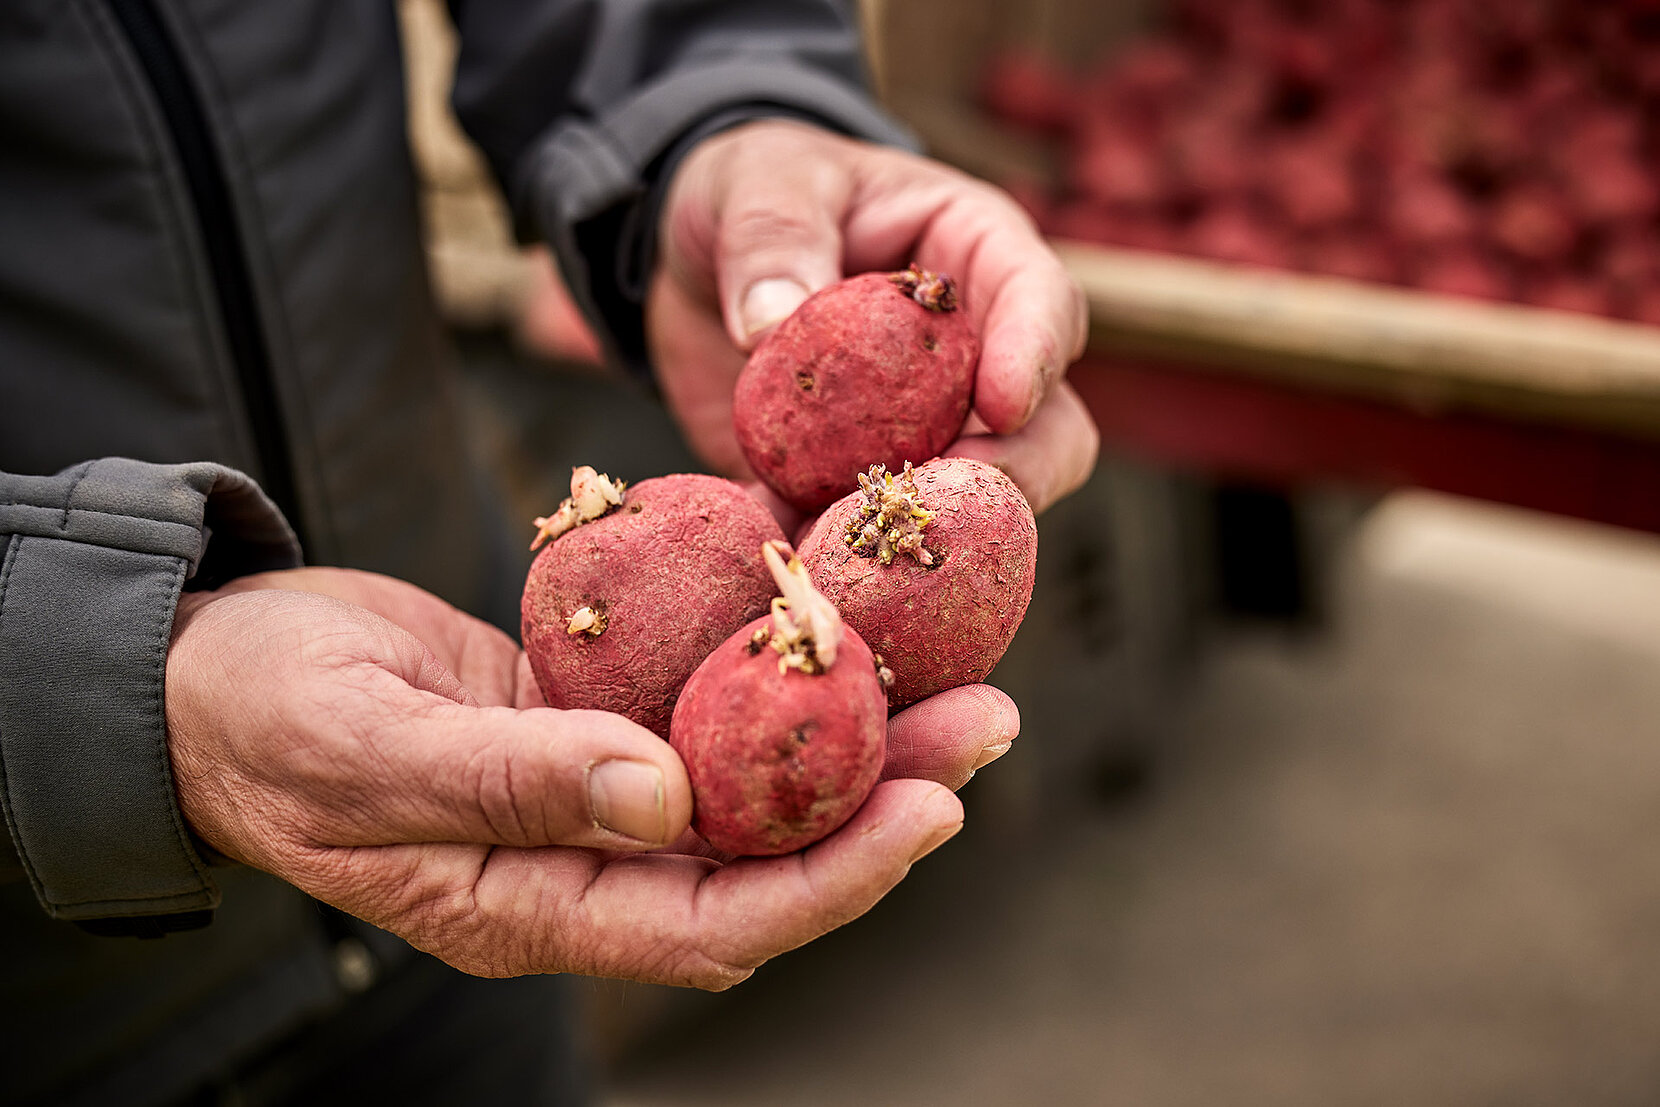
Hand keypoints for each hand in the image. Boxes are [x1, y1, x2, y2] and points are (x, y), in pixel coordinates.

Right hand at [164, 567, 1012, 988]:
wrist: (210, 668)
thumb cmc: (263, 721)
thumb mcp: (372, 750)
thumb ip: (513, 781)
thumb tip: (662, 796)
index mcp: (532, 904)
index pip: (716, 916)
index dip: (833, 876)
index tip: (931, 812)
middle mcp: (584, 859)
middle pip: (763, 849)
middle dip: (881, 797)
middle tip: (984, 720)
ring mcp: (591, 788)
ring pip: (748, 778)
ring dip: (848, 732)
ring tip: (949, 670)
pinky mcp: (588, 714)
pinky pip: (699, 703)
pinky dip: (769, 671)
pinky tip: (832, 615)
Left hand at [648, 118, 1099, 514]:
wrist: (697, 261)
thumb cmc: (756, 191)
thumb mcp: (755, 184)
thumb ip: (769, 237)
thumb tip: (768, 322)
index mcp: (975, 256)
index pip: (1043, 301)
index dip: (1038, 354)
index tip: (1004, 402)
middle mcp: (976, 354)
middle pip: (1047, 427)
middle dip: (1010, 472)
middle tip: (936, 492)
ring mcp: (929, 429)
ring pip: (978, 500)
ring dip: (927, 527)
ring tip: (855, 541)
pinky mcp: (862, 481)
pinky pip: (870, 534)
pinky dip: (835, 552)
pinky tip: (787, 553)